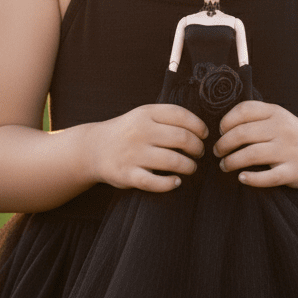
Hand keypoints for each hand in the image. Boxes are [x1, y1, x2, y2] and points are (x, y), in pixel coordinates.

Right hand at [90, 104, 206, 192]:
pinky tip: (176, 182)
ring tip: (191, 167)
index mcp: (146, 113)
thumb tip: (200, 129)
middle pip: (182, 138)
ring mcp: (133, 154)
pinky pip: (155, 183)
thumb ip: (167, 117)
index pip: (181, 115)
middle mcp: (140, 131)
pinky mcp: (127, 175)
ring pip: (173, 161)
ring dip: (189, 166)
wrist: (94, 148)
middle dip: (197, 148)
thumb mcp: (142, 115)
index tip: (204, 135)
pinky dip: (171, 184)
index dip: (199, 126)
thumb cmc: (127, 132)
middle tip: (199, 153)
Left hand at [215, 101, 297, 188]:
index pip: (244, 110)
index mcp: (276, 112)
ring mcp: (289, 150)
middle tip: (217, 151)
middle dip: (223, 144)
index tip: (220, 132)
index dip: (226, 122)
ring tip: (224, 165)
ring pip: (251, 155)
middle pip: (242, 134)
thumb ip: (254, 117)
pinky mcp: (293, 172)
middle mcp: (283, 129)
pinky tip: (242, 178)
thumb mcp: (277, 117)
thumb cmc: (290, 134)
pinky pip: (268, 177)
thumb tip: (221, 127)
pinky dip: (251, 179)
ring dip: (231, 161)